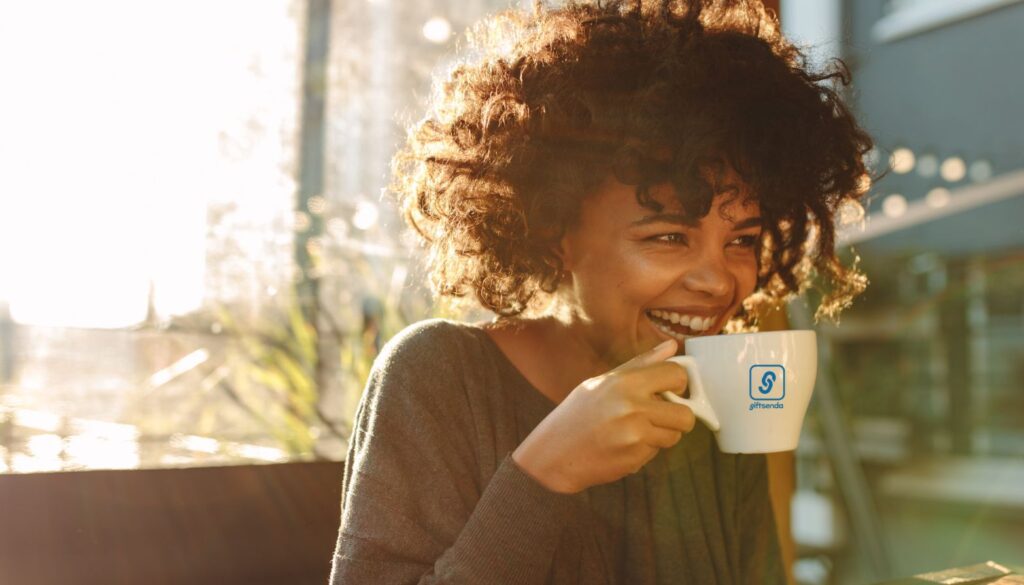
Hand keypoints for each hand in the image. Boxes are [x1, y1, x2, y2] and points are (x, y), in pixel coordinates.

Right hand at [512, 339, 696, 493]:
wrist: (554, 453)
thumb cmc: (578, 413)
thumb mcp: (604, 381)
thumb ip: (642, 364)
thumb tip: (672, 346)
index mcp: (626, 382)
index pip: (677, 375)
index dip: (679, 384)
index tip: (670, 391)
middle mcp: (633, 406)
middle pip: (686, 414)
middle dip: (678, 417)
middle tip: (660, 416)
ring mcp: (635, 435)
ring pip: (674, 436)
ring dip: (662, 435)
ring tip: (635, 431)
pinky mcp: (634, 458)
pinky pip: (657, 452)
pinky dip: (645, 450)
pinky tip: (623, 445)